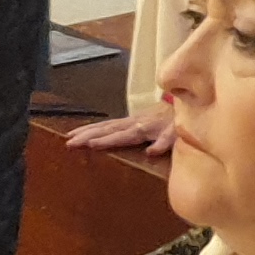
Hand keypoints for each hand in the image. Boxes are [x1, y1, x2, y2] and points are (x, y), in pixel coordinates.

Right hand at [60, 110, 175, 155]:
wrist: (184, 102)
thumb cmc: (180, 122)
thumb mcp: (177, 133)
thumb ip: (164, 142)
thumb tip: (151, 152)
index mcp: (143, 128)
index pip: (121, 135)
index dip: (106, 140)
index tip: (89, 145)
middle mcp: (133, 123)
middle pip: (107, 129)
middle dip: (88, 136)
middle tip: (70, 142)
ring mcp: (130, 120)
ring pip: (104, 125)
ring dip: (86, 131)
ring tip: (69, 137)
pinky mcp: (129, 120)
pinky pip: (107, 124)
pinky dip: (93, 127)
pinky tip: (82, 131)